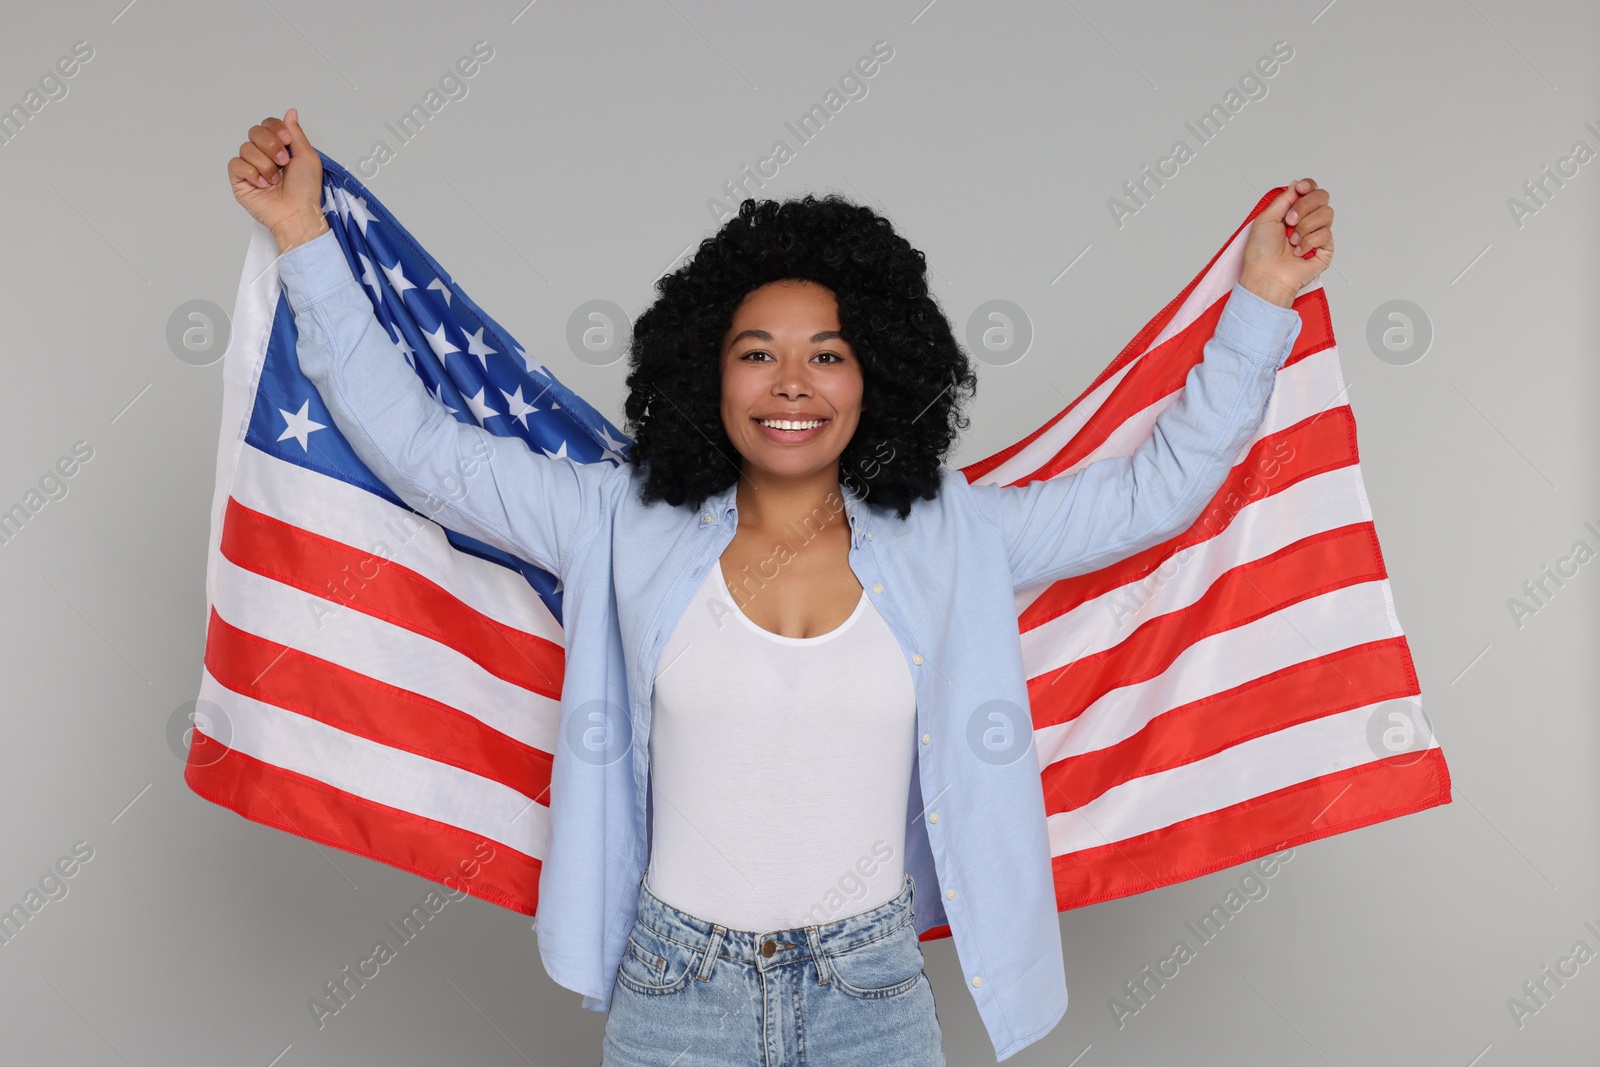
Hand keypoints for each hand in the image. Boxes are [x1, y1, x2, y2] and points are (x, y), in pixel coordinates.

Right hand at [227, 107, 328, 253]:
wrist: (297, 213)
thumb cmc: (305, 190)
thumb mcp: (308, 157)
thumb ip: (296, 133)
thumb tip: (290, 112)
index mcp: (279, 148)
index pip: (267, 125)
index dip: (275, 128)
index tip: (287, 140)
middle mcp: (263, 155)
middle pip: (254, 132)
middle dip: (271, 146)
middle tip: (284, 163)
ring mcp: (250, 167)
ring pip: (246, 148)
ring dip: (265, 165)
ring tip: (276, 180)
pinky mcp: (239, 180)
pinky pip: (236, 164)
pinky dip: (251, 173)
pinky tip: (262, 184)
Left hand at [1238, 178, 1333, 306]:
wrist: (1266, 275)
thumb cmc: (1261, 253)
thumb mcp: (1266, 218)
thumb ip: (1284, 199)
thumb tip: (1297, 185)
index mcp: (1293, 213)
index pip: (1311, 191)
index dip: (1309, 186)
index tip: (1301, 189)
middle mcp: (1307, 221)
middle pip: (1322, 197)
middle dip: (1305, 206)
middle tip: (1290, 220)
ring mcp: (1317, 235)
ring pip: (1327, 214)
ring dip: (1305, 227)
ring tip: (1291, 240)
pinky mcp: (1325, 250)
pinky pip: (1326, 234)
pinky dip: (1309, 242)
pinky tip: (1298, 252)